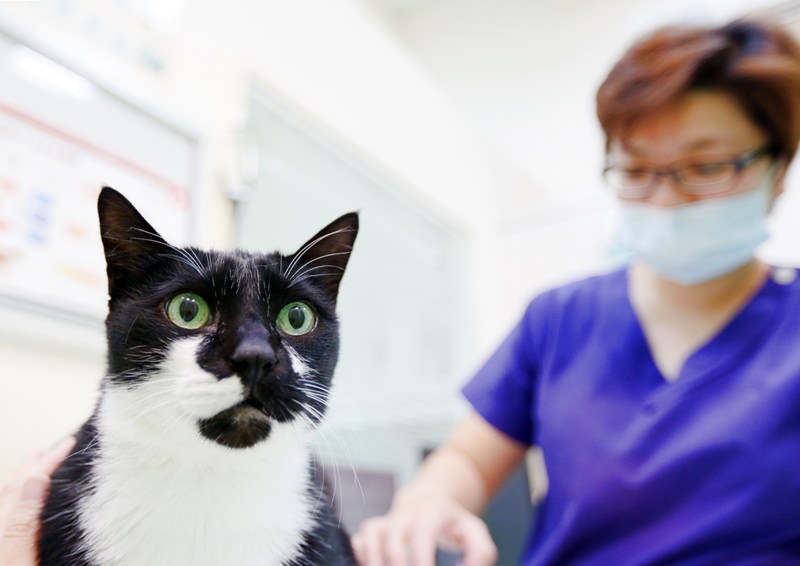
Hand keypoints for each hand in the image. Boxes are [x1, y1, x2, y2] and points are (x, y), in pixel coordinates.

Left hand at [0, 438, 75, 564]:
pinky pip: (10, 513)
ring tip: (36, 463)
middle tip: (55, 447)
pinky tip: (27, 502)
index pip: (26, 484)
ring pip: (9, 500)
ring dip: (25, 479)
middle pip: (14, 488)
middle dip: (36, 465)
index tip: (69, 443)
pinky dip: (20, 499)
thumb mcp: (20, 556)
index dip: (49, 462)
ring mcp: (2, 538)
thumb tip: (35, 480)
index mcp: (2, 526)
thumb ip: (24, 521)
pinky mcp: (6, 549)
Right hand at [351, 489, 496, 565]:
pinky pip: (358, 543)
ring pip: (371, 541)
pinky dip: (361, 560)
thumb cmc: (454, 526)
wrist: (429, 504)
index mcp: (431, 513)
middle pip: (393, 545)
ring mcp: (385, 521)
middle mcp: (404, 515)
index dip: (422, 562)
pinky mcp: (371, 530)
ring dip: (376, 565)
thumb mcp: (475, 534)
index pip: (422, 537)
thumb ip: (480, 555)